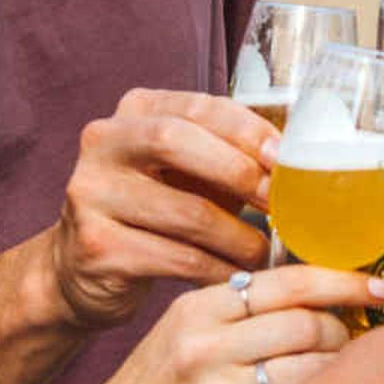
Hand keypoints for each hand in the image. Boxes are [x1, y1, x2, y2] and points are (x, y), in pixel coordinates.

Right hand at [35, 91, 274, 330]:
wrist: (81, 268)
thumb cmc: (155, 212)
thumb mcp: (187, 172)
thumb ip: (230, 156)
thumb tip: (301, 161)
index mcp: (134, 112)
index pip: (198, 106)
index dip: (249, 130)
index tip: (287, 159)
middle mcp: (103, 143)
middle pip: (176, 141)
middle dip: (239, 172)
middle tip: (280, 205)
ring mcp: (92, 194)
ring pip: (184, 210)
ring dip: (237, 236)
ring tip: (263, 253)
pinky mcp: (96, 246)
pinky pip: (174, 258)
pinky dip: (216, 269)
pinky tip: (237, 277)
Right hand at [89, 264, 383, 383]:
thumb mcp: (186, 330)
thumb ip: (242, 307)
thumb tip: (322, 286)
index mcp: (199, 308)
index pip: (290, 281)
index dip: (345, 282)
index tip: (378, 288)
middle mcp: (205, 347)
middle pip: (309, 326)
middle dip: (345, 334)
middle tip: (357, 346)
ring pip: (312, 373)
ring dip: (341, 377)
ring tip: (344, 382)